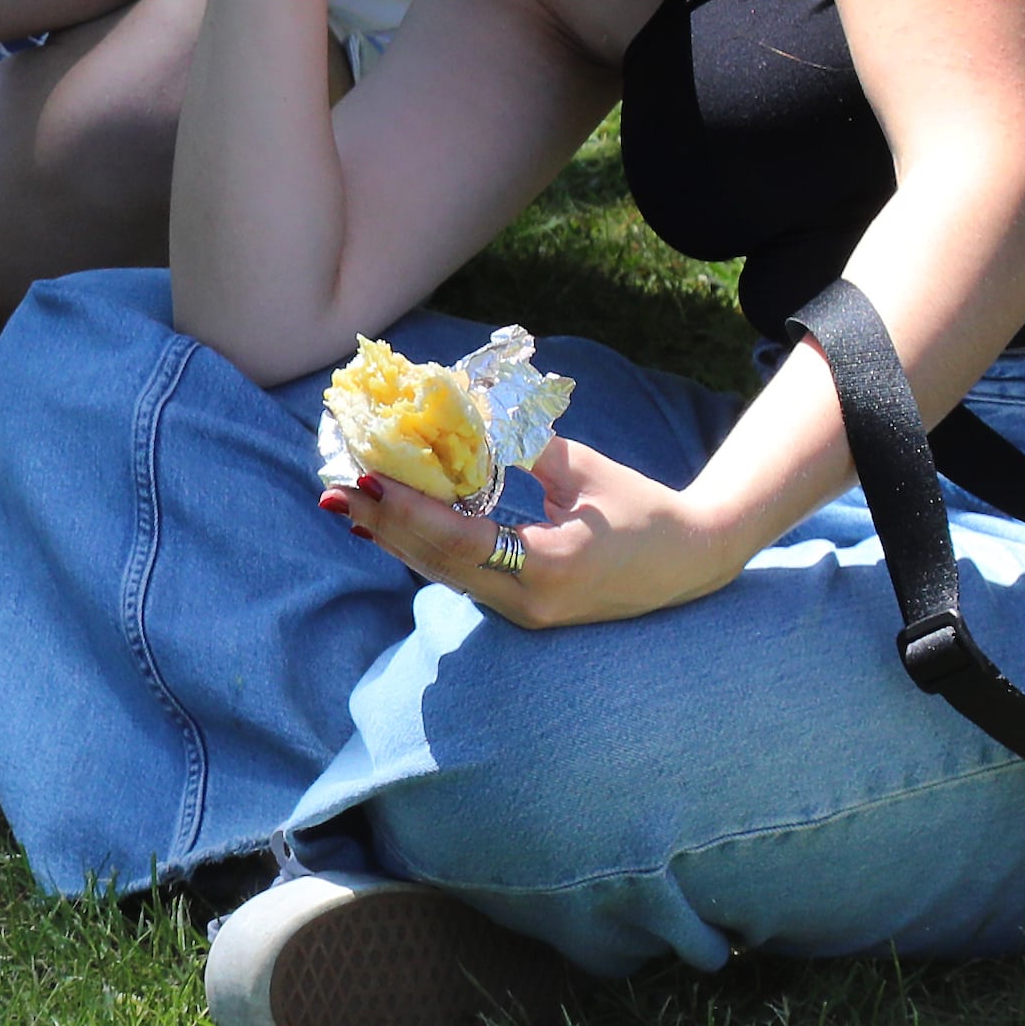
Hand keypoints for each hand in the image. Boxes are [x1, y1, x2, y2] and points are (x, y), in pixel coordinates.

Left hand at [318, 434, 754, 628]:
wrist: (693, 564)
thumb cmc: (643, 508)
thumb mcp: (584, 470)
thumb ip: (524, 447)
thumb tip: (466, 412)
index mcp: (553, 566)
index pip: (460, 540)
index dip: (407, 510)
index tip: (363, 480)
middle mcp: (531, 601)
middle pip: (438, 563)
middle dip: (382, 524)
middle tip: (331, 491)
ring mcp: (525, 613)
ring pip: (442, 574)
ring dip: (392, 537)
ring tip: (344, 504)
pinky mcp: (522, 611)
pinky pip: (460, 578)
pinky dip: (420, 550)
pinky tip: (382, 528)